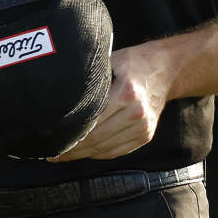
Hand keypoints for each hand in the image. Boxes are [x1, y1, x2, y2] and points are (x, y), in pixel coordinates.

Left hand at [48, 41, 175, 161]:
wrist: (166, 70)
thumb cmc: (133, 63)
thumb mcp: (110, 62)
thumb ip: (90, 80)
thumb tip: (59, 94)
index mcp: (125, 93)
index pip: (90, 121)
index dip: (69, 134)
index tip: (51, 139)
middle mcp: (136, 113)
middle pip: (96, 139)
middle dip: (71, 149)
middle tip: (52, 152)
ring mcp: (143, 127)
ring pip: (105, 149)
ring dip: (83, 154)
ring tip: (63, 155)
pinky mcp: (146, 136)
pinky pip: (117, 151)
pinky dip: (99, 154)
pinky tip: (84, 152)